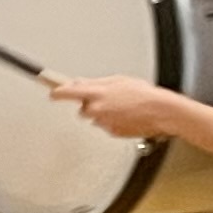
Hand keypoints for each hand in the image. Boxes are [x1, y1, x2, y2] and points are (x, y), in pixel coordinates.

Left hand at [42, 71, 186, 140]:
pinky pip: (107, 126)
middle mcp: (96, 109)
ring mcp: (104, 123)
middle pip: (82, 108)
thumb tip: (79, 83)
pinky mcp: (112, 132)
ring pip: (96, 118)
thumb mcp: (118, 80)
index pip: (67, 93)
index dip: (57, 92)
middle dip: (91, 104)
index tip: (52, 93)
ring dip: (104, 113)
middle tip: (107, 99)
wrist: (160, 112)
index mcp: (96, 93)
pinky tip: (127, 116)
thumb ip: (96, 82)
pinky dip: (114, 121)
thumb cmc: (143, 94)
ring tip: (123, 107)